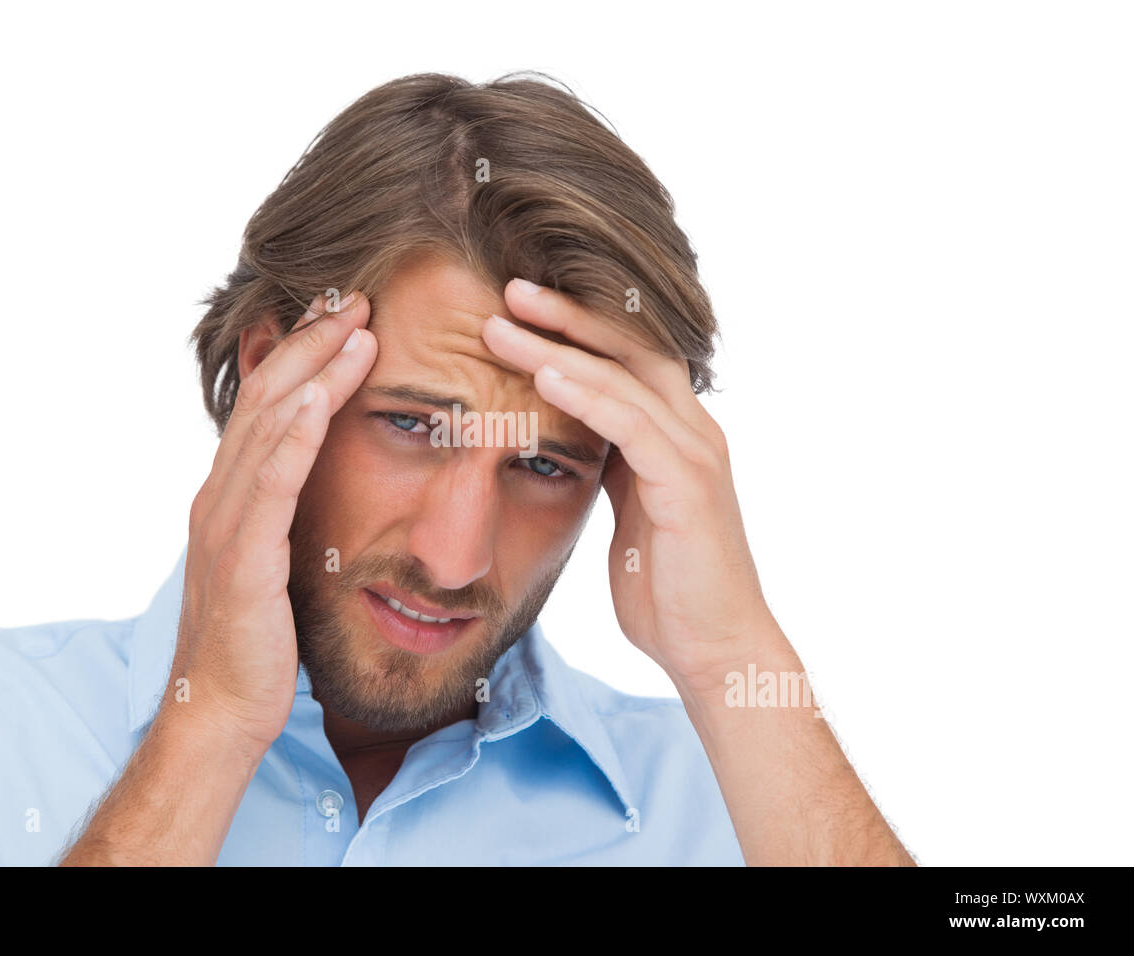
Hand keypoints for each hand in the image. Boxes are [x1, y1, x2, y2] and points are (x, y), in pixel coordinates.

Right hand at [168, 291, 376, 752]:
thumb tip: (321, 475)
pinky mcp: (242, 558)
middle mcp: (220, 496)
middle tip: (359, 298)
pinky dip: (294, 437)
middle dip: (313, 344)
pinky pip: (270, 486)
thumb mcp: (274, 560)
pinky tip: (319, 398)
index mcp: (231, 494)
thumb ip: (287, 511)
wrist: (222, 709)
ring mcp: (225, 523)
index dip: (304, 355)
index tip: (348, 315)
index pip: (268, 405)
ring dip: (314, 373)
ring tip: (358, 328)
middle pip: (266, 398)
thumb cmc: (257, 640)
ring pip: (268, 428)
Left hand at [482, 280, 773, 689]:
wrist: (714, 649)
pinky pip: (632, 424)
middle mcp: (692, 430)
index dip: (574, 329)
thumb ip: (612, 469)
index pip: (625, 359)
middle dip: (567, 314)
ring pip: (624, 376)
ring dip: (559, 345)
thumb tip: (571, 442)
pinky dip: (587, 394)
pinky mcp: (688, 485)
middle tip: (508, 287)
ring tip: (503, 322)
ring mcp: (695, 453)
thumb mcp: (629, 514)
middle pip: (629, 347)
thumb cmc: (668, 590)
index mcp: (674, 435)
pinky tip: (544, 374)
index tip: (516, 308)